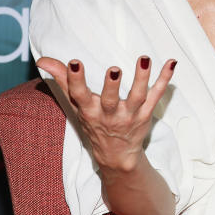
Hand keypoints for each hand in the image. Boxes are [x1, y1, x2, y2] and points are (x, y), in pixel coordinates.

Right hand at [36, 55, 174, 172]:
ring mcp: (130, 115)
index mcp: (89, 111)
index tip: (75, 62)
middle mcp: (110, 115)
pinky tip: (171, 63)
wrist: (116, 156)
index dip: (76, 79)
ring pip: (138, 97)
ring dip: (142, 78)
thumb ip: (63, 80)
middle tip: (114, 69)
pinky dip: (164, 80)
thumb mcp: (76, 105)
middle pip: (111, 100)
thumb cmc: (94, 123)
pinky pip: (157, 95)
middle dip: (112, 86)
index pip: (80, 95)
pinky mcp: (146, 114)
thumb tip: (43, 60)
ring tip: (144, 59)